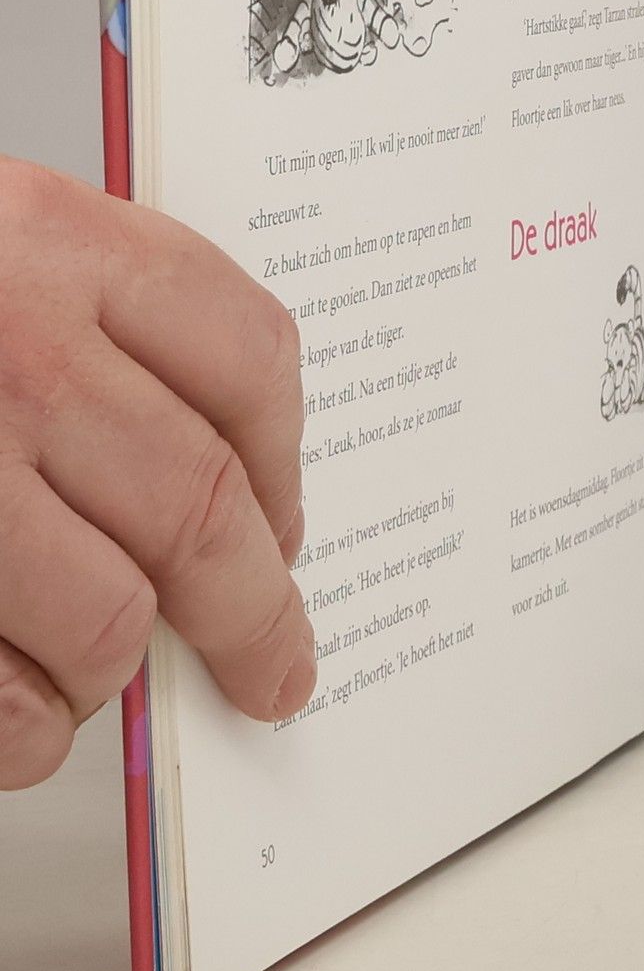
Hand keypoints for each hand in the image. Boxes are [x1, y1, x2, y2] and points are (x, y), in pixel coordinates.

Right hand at [0, 159, 314, 787]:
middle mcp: (10, 343)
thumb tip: (217, 490)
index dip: (284, 462)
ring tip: (100, 679)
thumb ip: (85, 323)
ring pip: (105, 617)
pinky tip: (23, 721)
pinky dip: (23, 732)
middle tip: (274, 666)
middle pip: (198, 507)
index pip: (249, 356)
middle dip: (254, 613)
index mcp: (47, 238)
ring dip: (115, 675)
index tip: (287, 527)